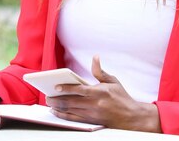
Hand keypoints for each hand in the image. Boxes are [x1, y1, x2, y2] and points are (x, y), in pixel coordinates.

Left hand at [46, 55, 161, 131]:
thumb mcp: (113, 81)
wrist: (131, 117)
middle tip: (47, 95)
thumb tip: (95, 57)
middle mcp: (95, 104)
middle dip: (57, 99)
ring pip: (71, 111)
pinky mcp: (91, 121)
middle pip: (72, 102)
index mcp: (100, 92)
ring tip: (50, 102)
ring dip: (58, 107)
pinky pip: (74, 119)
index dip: (67, 88)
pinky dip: (64, 116)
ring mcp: (93, 114)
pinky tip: (57, 112)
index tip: (56, 86)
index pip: (80, 90)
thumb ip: (100, 71)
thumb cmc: (121, 97)